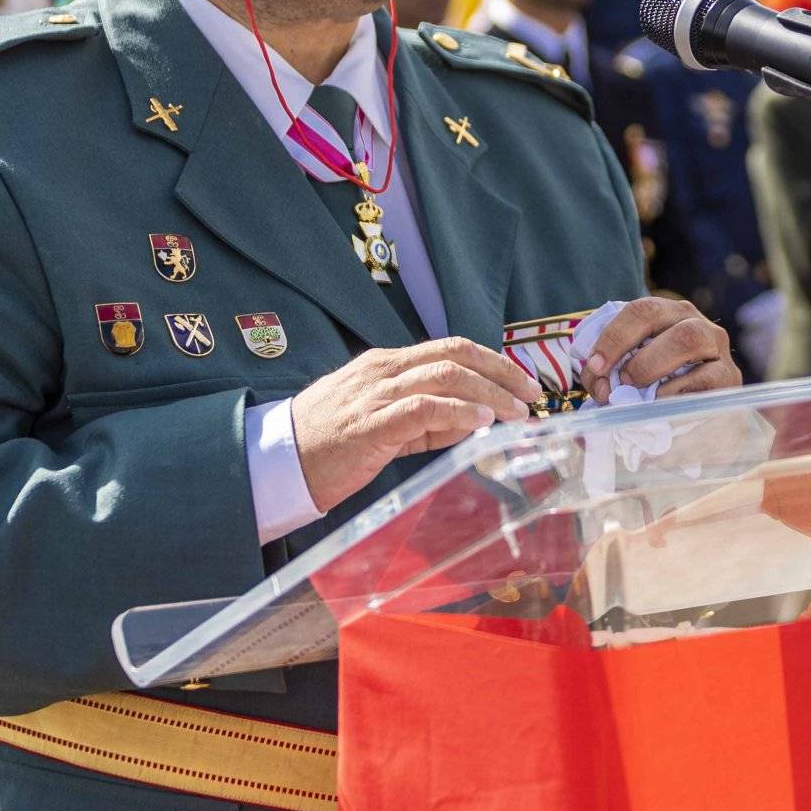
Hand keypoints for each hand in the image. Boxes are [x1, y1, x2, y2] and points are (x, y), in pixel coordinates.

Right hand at [287, 338, 537, 513]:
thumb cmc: (330, 444)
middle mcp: (384, 370)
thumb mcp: (383, 421)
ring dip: (489, 393)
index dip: (492, 361)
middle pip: (456, 354)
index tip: (521, 381)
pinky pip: (424, 408)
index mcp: (387, 364)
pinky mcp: (372, 423)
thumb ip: (426, 418)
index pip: (450, 349)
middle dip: (501, 372)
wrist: (278, 461)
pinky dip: (459, 412)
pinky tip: (481, 423)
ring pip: (446, 377)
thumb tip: (473, 419)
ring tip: (516, 412)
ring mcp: (376, 393)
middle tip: (531, 394)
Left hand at [582, 296, 740, 403]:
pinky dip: (677, 390)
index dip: (613, 336)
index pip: (638, 310)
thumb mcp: (633, 374)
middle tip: (614, 377)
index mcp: (667, 315)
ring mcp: (716, 347)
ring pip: (688, 337)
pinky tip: (661, 403)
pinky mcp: (730, 377)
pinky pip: (706, 377)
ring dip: (652, 363)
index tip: (594, 366)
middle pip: (657, 313)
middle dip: (625, 343)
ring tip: (635, 388)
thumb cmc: (661, 390)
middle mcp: (693, 321)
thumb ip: (612, 374)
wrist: (706, 417)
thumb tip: (601, 386)